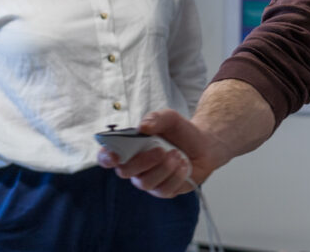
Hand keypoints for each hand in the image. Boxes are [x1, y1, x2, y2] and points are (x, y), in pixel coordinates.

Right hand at [96, 109, 231, 198]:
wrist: (203, 144)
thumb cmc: (181, 131)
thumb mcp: (170, 118)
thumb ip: (155, 118)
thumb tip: (142, 127)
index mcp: (129, 148)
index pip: (107, 158)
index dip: (106, 158)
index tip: (115, 156)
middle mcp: (135, 167)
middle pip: (125, 172)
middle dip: (144, 161)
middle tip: (162, 150)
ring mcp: (149, 180)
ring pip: (145, 183)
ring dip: (164, 168)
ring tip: (178, 155)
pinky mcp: (164, 191)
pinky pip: (164, 190)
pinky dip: (176, 176)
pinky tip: (184, 165)